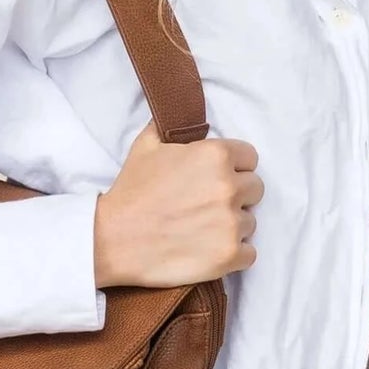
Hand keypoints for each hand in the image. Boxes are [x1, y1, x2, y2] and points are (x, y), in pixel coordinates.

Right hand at [93, 121, 263, 288]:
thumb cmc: (131, 193)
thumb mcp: (146, 146)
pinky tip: (209, 250)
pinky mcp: (230, 255)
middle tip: (207, 205)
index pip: (249, 157)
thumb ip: (170, 127)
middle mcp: (229, 186)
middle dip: (235, 195)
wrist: (114, 240)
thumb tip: (177, 113)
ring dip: (231, 226)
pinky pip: (250, 254)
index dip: (233, 167)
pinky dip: (234, 255)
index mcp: (216, 155)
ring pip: (249, 222)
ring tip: (201, 230)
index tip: (215, 179)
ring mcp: (231, 223)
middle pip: (254, 189)